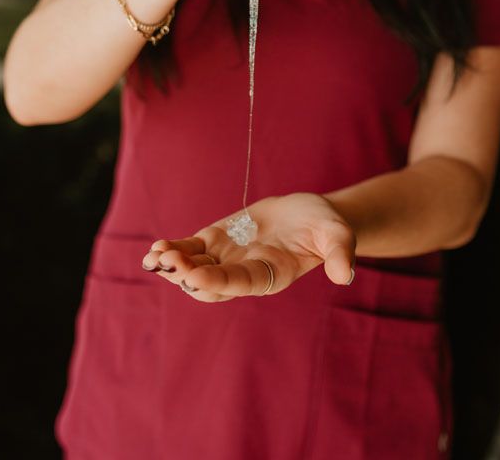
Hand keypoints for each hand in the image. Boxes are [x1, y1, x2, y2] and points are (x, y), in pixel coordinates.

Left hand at [141, 193, 355, 303]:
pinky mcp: (216, 242)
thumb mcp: (337, 235)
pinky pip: (190, 250)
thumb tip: (344, 275)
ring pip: (194, 270)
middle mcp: (244, 273)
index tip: (194, 276)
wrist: (310, 215)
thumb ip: (339, 254)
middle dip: (187, 275)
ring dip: (173, 266)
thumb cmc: (326, 226)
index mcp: (270, 275)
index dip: (217, 281)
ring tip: (156, 256)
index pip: (240, 284)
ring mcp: (227, 259)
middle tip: (168, 261)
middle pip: (210, 284)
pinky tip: (155, 250)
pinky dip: (173, 251)